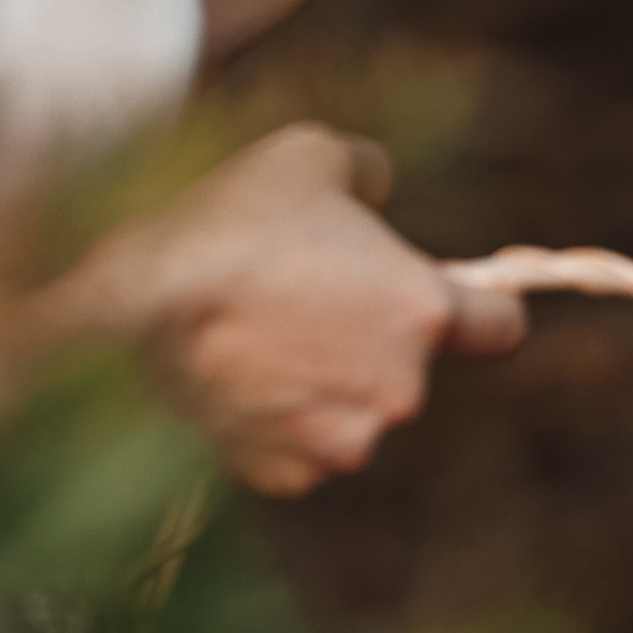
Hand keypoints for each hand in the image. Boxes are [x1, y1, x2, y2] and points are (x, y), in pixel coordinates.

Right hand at [77, 123, 527, 497]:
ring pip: (349, 416)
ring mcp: (340, 443)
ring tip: (255, 341)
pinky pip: (295, 452)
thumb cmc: (229, 221)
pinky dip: (272, 426)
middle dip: (368, 347)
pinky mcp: (283, 477)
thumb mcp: (311, 155)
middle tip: (301, 306)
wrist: (132, 303)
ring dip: (320, 390)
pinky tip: (230, 382)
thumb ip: (367, 172)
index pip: (500, 327)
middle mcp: (398, 392)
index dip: (478, 311)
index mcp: (424, 312)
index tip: (447, 303)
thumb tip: (377, 190)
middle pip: (406, 372)